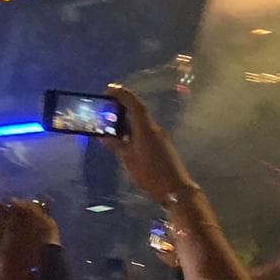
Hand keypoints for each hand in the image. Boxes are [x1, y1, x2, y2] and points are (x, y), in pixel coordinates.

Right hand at [104, 86, 195, 201]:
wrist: (175, 189)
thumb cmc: (150, 174)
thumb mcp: (128, 159)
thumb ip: (116, 145)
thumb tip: (103, 136)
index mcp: (145, 129)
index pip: (134, 105)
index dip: (122, 94)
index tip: (108, 90)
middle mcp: (153, 129)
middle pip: (137, 110)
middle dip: (121, 105)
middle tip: (105, 105)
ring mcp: (158, 136)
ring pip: (140, 121)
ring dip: (126, 118)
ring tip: (109, 121)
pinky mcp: (159, 144)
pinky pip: (143, 130)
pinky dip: (131, 128)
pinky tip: (122, 136)